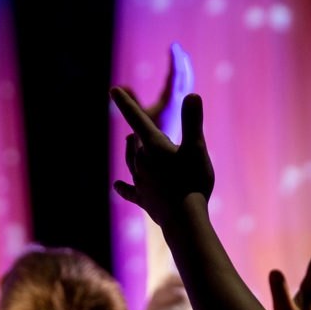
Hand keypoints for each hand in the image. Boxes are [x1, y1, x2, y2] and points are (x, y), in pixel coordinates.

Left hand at [111, 89, 213, 224]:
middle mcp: (142, 162)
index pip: (138, 118)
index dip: (126, 103)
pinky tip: (117, 186)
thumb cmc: (192, 182)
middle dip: (136, 133)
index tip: (113, 89)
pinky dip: (123, 187)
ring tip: (129, 143)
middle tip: (136, 125)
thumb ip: (192, 121)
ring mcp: (141, 182)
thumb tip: (192, 94)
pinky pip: (129, 191)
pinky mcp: (144, 200)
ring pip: (131, 162)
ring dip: (130, 152)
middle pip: (136, 143)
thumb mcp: (197, 148)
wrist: (184, 220)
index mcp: (154, 146)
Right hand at [122, 43, 194, 142]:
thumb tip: (116, 88)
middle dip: (180, 62)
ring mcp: (180, 109)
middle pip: (183, 77)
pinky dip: (181, 82)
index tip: (174, 46)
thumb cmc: (153, 144)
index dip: (174, 60)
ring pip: (185, 85)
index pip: (175, 76)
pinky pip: (182, 93)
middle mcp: (178, 104)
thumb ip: (130, 102)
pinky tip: (180, 82)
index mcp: (171, 102)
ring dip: (183, 71)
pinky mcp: (179, 114)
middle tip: (176, 48)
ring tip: (181, 60)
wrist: (171, 164)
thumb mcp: (139, 121)